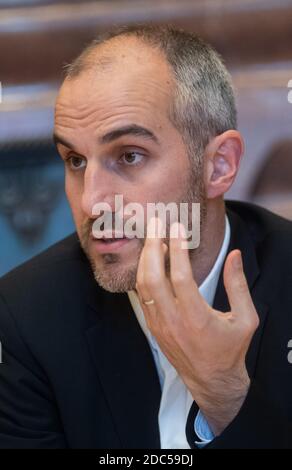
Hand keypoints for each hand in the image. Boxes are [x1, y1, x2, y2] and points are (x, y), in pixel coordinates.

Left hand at [136, 217, 258, 435]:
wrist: (211, 381)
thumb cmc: (230, 349)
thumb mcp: (246, 319)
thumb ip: (238, 285)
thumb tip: (235, 255)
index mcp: (197, 318)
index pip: (181, 277)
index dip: (177, 249)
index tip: (177, 227)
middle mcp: (173, 321)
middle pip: (154, 277)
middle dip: (153, 246)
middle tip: (155, 223)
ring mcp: (159, 325)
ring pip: (143, 286)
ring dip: (146, 258)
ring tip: (152, 236)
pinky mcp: (153, 327)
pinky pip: (143, 296)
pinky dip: (144, 274)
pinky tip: (151, 259)